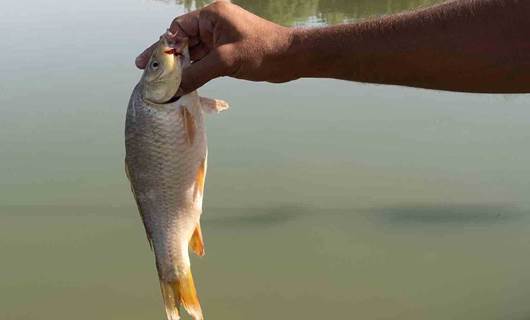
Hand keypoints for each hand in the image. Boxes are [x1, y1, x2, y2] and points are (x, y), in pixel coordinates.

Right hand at [135, 1, 294, 94]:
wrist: (291, 58)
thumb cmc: (262, 51)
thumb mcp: (225, 62)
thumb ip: (197, 73)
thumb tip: (174, 88)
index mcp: (212, 16)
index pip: (178, 28)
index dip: (164, 46)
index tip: (149, 62)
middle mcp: (215, 24)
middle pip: (183, 41)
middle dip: (169, 58)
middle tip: (148, 73)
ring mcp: (221, 39)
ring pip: (194, 53)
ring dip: (182, 68)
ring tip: (165, 84)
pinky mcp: (228, 52)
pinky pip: (205, 61)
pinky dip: (196, 72)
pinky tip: (184, 84)